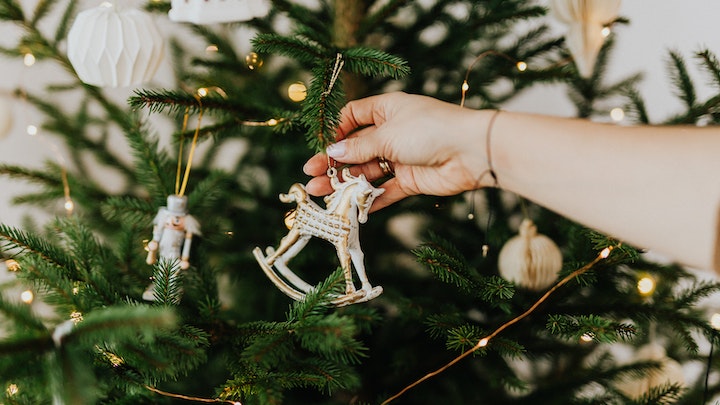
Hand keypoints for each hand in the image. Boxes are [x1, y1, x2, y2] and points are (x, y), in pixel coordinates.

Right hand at [303, 92, 494, 210]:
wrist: (471, 152)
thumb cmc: (431, 130)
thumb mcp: (388, 135)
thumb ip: (359, 148)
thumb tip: (332, 153)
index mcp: (387, 110)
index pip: (354, 116)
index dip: (336, 131)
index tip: (322, 146)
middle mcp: (392, 133)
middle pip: (356, 148)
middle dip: (333, 162)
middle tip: (311, 175)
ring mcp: (401, 158)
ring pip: (367, 171)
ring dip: (345, 182)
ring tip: (322, 193)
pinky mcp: (410, 180)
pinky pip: (384, 191)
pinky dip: (368, 199)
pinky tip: (349, 208)